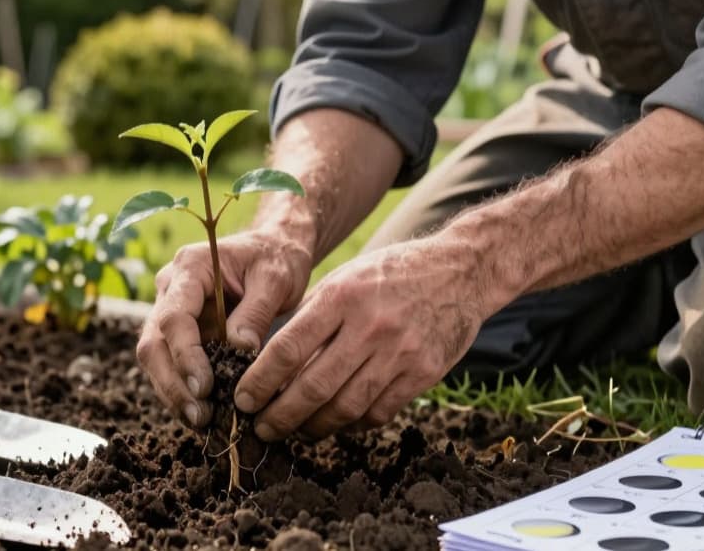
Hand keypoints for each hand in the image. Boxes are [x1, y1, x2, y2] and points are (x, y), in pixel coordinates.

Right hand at [137, 228, 313, 427]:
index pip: (174, 316)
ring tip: (202, 421)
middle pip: (154, 342)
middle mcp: (170, 288)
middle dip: (172, 383)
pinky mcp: (181, 332)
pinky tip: (204, 413)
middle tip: (199, 414)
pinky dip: (184, 390)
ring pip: (156, 359)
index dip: (184, 355)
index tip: (204, 386)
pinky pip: (172, 365)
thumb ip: (255, 312)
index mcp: (190, 267)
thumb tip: (238, 351)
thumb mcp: (275, 279)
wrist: (275, 250)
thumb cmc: (276, 259)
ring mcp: (171, 310)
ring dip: (174, 393)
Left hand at [233, 235, 491, 440]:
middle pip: (313, 386)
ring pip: (345, 407)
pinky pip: (378, 413)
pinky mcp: (423, 374)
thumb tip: (268, 359)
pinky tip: (336, 423)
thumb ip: (312, 315)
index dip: (260, 381)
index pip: (287, 348)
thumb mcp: (346, 278)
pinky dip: (352, 424)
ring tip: (295, 431)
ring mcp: (399, 353)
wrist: (460, 272)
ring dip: (313, 427)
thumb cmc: (391, 274)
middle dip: (280, 415)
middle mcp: (370, 326)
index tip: (243, 399)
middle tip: (262, 428)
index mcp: (342, 297)